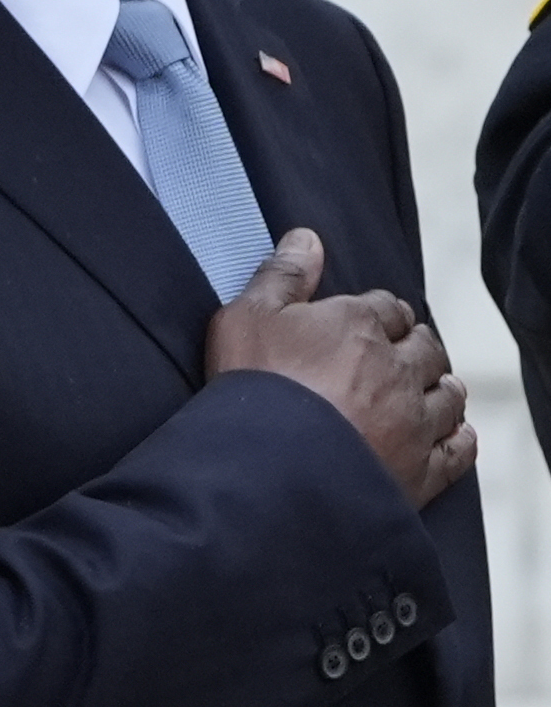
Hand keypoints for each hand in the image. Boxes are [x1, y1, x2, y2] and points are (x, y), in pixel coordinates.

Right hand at [207, 228, 474, 505]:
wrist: (265, 467)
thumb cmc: (250, 388)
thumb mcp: (246, 318)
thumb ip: (281, 275)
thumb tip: (307, 238)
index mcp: (359, 326)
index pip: (387, 308)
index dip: (378, 315)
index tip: (368, 325)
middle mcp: (398, 369)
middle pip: (426, 348)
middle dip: (414, 348)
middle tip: (398, 357)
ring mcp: (414, 421)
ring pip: (449, 396)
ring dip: (441, 389)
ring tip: (428, 392)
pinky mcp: (421, 468)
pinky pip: (458, 450)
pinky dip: (458, 438)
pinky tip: (450, 434)